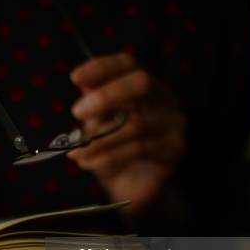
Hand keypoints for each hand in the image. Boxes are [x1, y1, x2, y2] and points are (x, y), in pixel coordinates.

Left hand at [68, 53, 185, 214]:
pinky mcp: (174, 149)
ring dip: (98, 139)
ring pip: (135, 123)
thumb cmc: (113, 148)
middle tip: (76, 113)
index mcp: (144, 85)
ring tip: (75, 152)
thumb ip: (93, 103)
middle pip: (141, 82)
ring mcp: (173, 122)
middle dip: (106, 96)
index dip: (101, 68)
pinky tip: (89, 163)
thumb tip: (82, 81)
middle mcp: (164, 97)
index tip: (75, 78)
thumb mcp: (97, 123)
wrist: (132, 186)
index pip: (126, 64)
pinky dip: (108, 157)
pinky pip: (138, 150)